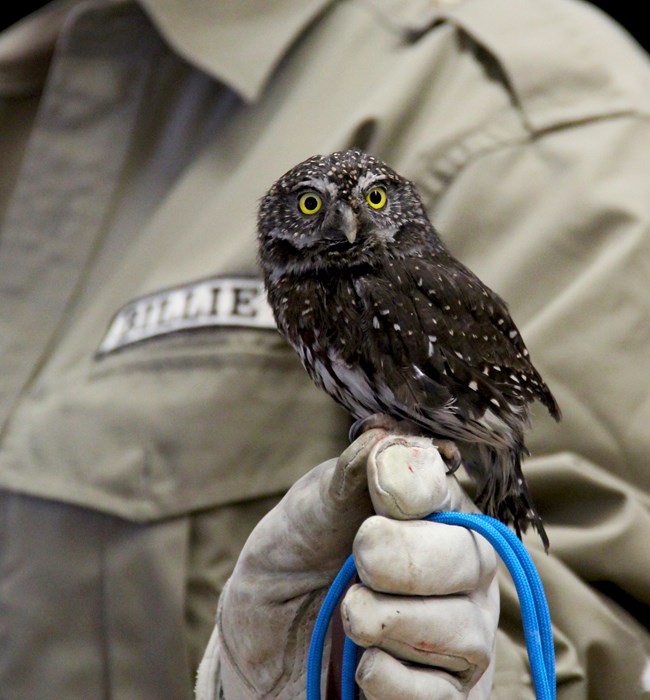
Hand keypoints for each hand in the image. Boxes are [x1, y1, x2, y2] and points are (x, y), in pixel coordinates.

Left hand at [198, 431, 497, 698]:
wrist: (263, 642)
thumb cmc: (294, 560)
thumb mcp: (308, 509)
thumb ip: (349, 475)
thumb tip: (388, 440)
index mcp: (432, 511)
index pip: (451, 488)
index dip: (414, 489)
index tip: (379, 498)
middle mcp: (461, 569)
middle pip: (472, 559)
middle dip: (405, 560)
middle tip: (359, 560)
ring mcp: (461, 634)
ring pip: (465, 633)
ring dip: (388, 623)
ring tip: (350, 613)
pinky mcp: (449, 694)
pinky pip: (440, 695)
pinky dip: (388, 679)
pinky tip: (361, 664)